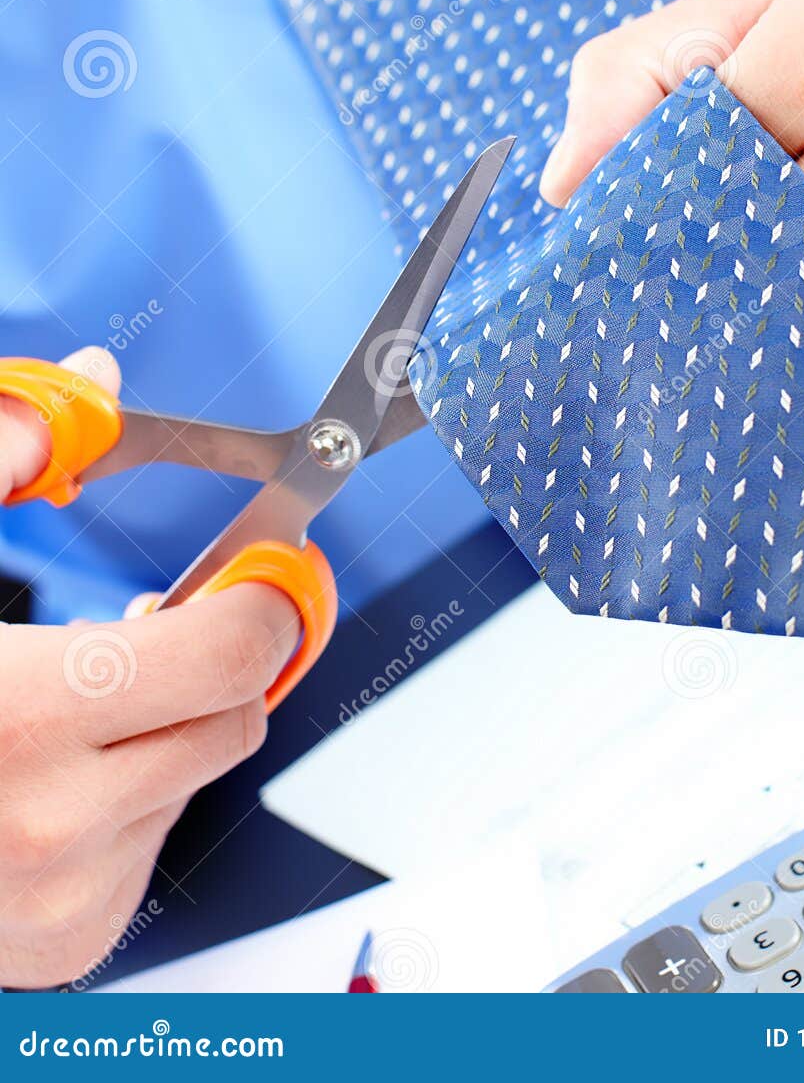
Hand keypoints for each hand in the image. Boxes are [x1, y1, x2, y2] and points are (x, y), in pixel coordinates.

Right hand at [0, 348, 299, 987]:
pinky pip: (152, 845)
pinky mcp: (63, 944)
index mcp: (23, 715)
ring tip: (69, 705)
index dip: (257, 597)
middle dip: (209, 660)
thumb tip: (94, 382)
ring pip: (195, 780)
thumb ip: (1, 455)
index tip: (255, 568)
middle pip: (235, 715)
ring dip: (163, 730)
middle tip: (151, 623)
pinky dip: (127, 800)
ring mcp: (61, 900)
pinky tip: (49, 773)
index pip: (236, 654)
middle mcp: (54, 827)